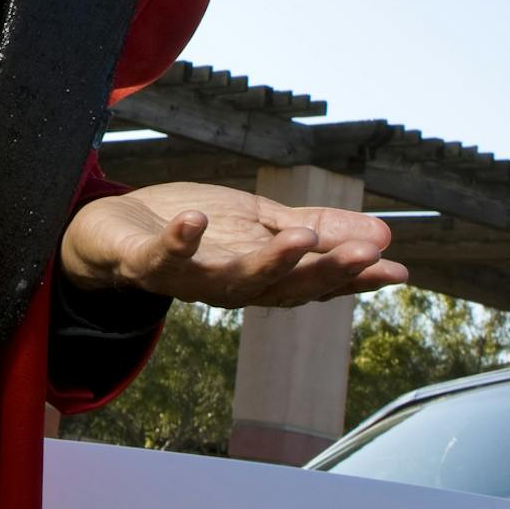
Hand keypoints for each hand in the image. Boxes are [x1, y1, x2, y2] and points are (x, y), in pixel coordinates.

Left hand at [60, 181, 406, 308]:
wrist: (112, 229)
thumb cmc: (192, 228)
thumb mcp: (259, 222)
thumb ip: (312, 230)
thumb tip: (384, 235)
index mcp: (260, 276)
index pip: (314, 283)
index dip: (353, 279)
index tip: (397, 270)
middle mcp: (229, 287)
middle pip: (283, 287)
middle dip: (325, 272)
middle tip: (365, 254)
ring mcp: (187, 279)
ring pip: (234, 281)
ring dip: (269, 262)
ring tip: (300, 237)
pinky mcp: (146, 263)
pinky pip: (164, 257)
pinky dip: (181, 240)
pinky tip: (197, 221)